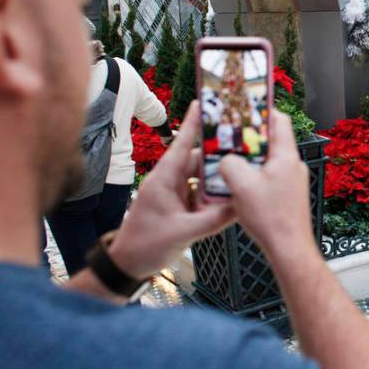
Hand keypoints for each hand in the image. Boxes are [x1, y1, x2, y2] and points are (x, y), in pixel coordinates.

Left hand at [109, 101, 236, 278]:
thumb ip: (214, 219)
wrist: (127, 266)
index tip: (204, 102)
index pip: (181, 144)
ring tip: (238, 175)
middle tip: (241, 147)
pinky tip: (227, 199)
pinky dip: (211, 196)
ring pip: (199, 178)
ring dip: (216, 179)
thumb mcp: (184, 233)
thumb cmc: (146, 246)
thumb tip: (241, 206)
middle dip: (217, 155)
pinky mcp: (176, 206)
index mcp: (163, 179)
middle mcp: (167, 182)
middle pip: (196, 161)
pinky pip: (197, 193)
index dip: (193, 123)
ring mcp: (171, 194)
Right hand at [218, 110, 315, 260]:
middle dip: (249, 139)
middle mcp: (293, 166)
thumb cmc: (271, 218)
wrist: (289, 249)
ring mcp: (292, 182)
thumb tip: (226, 160)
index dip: (261, 112)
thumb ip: (230, 164)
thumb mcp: (241, 185)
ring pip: (268, 161)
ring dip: (249, 161)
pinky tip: (238, 187)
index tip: (243, 109)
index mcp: (286, 156)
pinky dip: (254, 177)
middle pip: (271, 141)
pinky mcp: (288, 196)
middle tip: (229, 138)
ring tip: (229, 163)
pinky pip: (269, 178)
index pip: (279, 121)